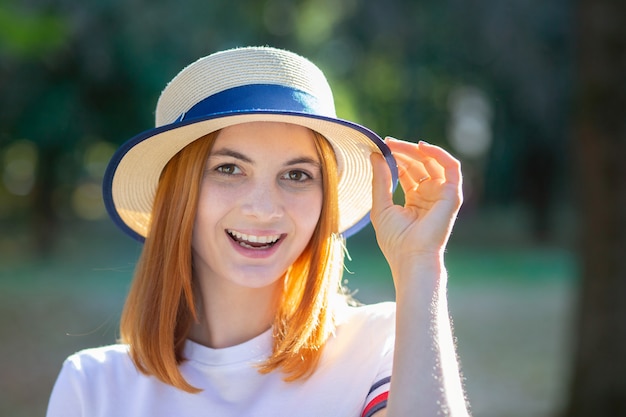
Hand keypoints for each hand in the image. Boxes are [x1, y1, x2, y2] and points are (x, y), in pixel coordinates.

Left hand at [370, 138, 462, 268]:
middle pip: (419, 164)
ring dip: (415, 150)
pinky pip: (451, 166)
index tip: (380, 147)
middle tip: (386, 142)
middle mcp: (430, 195)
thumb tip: (375, 155)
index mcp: (415, 200)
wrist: (410, 257)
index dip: (395, 158)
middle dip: (403, 151)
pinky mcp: (452, 194)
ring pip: (432, 162)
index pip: (408, 171)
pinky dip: (438, 153)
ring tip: (396, 144)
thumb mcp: (381, 205)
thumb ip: (380, 180)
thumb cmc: (395, 239)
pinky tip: (421, 146)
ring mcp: (442, 194)